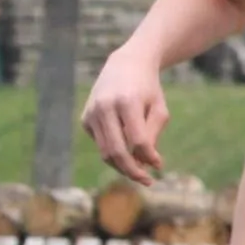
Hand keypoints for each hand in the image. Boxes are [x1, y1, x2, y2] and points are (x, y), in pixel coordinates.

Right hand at [80, 47, 168, 184]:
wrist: (126, 64)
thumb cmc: (148, 89)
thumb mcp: (158, 109)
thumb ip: (152, 136)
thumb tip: (148, 165)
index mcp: (127, 102)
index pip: (137, 140)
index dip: (148, 157)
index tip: (158, 166)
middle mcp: (105, 107)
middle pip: (117, 151)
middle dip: (132, 170)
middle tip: (147, 180)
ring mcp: (92, 113)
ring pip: (105, 152)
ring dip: (122, 166)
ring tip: (137, 170)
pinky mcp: (85, 118)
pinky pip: (100, 143)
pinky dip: (113, 151)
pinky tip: (125, 145)